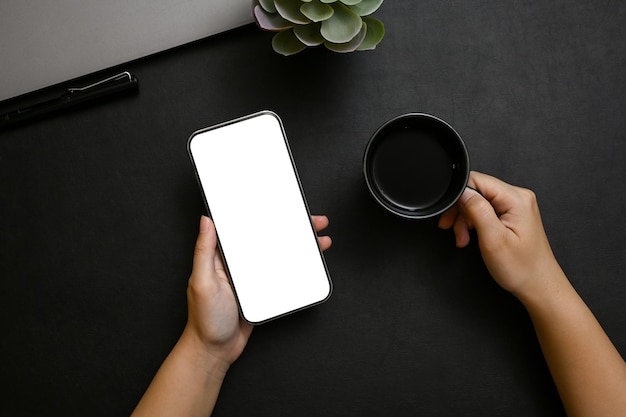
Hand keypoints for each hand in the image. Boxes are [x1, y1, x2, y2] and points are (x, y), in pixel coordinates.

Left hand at [183, 215, 331, 367]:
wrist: (215, 350)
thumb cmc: (205, 319)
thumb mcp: (202, 281)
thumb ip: (204, 250)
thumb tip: (206, 221)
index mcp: (223, 256)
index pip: (245, 228)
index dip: (262, 215)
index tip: (280, 205)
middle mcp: (239, 263)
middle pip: (268, 238)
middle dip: (291, 227)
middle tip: (311, 221)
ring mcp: (253, 277)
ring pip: (279, 254)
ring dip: (299, 246)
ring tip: (319, 240)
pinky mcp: (263, 291)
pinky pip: (282, 274)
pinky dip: (297, 267)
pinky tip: (310, 263)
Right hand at [438, 171, 561, 299]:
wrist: (538, 286)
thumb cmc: (521, 268)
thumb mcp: (493, 239)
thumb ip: (477, 210)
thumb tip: (462, 191)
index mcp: (516, 199)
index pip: (477, 181)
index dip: (459, 196)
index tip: (451, 215)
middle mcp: (518, 198)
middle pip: (476, 191)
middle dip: (461, 211)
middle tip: (454, 231)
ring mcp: (516, 206)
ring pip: (479, 201)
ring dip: (465, 220)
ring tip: (462, 238)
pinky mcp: (512, 215)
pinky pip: (486, 210)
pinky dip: (474, 223)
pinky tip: (470, 236)